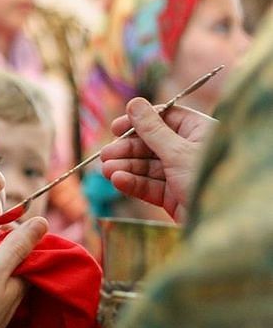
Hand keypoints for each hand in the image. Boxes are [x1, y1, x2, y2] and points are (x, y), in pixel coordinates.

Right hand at [100, 97, 217, 221]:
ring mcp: (180, 174)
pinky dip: (132, 183)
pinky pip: (149, 186)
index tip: (116, 127)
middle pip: (151, 144)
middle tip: (105, 155)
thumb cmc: (209, 180)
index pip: (164, 119)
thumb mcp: (178, 151)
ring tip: (106, 171)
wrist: (222, 223)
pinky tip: (118, 181)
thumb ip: (153, 129)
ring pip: (147, 167)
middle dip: (127, 149)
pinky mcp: (173, 196)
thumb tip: (134, 103)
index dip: (139, 122)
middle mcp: (189, 151)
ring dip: (125, 167)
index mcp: (199, 132)